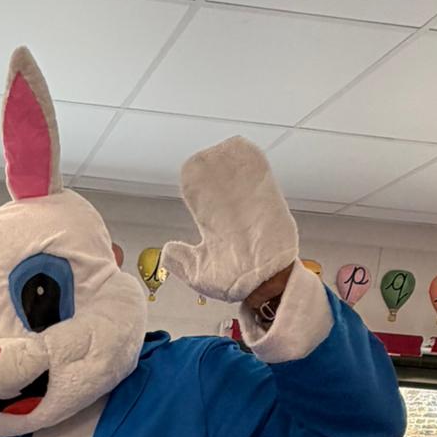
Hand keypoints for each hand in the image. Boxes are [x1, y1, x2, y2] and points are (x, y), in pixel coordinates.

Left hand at [161, 137, 298, 304]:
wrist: (264, 288)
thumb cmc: (235, 285)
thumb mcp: (200, 276)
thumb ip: (181, 261)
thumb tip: (166, 249)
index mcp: (214, 228)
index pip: (202, 199)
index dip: (196, 185)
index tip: (188, 173)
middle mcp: (232, 214)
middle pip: (220, 182)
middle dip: (213, 168)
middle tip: (205, 157)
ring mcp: (251, 207)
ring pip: (239, 175)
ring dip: (230, 160)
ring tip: (220, 150)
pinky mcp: (270, 203)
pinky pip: (261, 176)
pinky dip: (252, 161)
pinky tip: (240, 148)